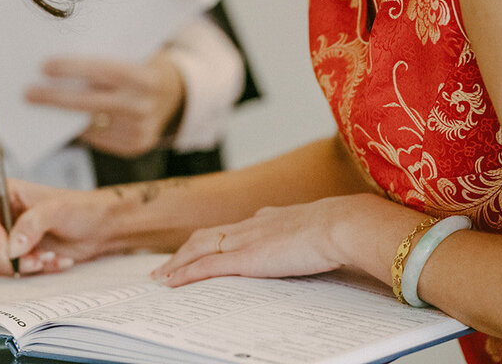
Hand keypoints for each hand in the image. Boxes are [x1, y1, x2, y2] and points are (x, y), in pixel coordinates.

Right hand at [0, 179, 117, 276]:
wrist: (103, 229)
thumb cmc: (82, 209)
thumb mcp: (57, 210)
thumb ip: (32, 224)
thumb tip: (11, 247)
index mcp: (7, 195)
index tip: (7, 247)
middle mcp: (5, 217)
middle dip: (9, 257)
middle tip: (33, 260)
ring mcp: (12, 239)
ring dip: (24, 266)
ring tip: (49, 259)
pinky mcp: (23, 257)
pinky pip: (16, 272)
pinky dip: (36, 271)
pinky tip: (56, 262)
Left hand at [26, 52, 184, 157]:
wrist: (175, 97)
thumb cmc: (141, 70)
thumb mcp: (132, 59)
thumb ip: (105, 64)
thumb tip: (59, 68)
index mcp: (144, 78)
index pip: (101, 71)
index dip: (71, 68)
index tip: (44, 67)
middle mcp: (142, 106)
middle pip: (89, 103)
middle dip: (55, 98)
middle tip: (28, 93)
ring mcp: (139, 131)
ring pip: (89, 124)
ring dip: (62, 117)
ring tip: (41, 105)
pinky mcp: (134, 147)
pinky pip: (97, 138)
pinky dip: (81, 128)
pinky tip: (69, 119)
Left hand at [152, 198, 351, 286]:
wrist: (340, 225)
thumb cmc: (339, 228)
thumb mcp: (318, 231)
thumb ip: (306, 237)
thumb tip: (312, 245)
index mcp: (268, 219)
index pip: (231, 230)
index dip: (212, 240)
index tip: (201, 248)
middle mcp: (250, 226)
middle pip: (206, 236)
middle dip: (184, 252)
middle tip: (167, 266)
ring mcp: (245, 241)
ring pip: (198, 249)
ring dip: (177, 263)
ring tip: (161, 277)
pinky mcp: (244, 258)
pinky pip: (205, 266)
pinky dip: (185, 274)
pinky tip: (171, 282)